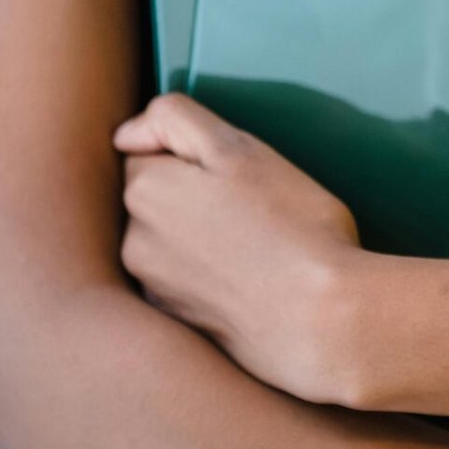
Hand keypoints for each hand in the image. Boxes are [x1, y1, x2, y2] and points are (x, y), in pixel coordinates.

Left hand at [113, 92, 361, 403]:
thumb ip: (174, 122)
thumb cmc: (292, 228)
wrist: (322, 322)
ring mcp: (153, 290)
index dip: (193, 153)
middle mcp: (133, 244)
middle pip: (156, 196)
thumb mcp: (239, 149)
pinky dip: (209, 276)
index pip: (147, 151)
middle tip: (251, 205)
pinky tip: (251, 280)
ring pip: (169, 241)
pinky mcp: (178, 326)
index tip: (234, 171)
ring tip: (255, 245)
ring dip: (199, 235)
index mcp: (144, 191)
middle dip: (190, 193)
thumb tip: (125, 135)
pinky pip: (185, 283)